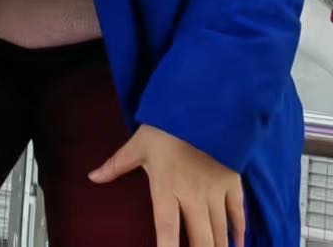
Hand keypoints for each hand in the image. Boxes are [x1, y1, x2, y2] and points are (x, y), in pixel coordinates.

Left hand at [90, 124, 244, 246]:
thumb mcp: (138, 144)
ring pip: (220, 231)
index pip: (166, 229)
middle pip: (201, 239)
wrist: (202, 100)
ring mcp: (215, 190)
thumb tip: (92, 177)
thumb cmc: (166, 124)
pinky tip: (238, 243)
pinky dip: (239, 230)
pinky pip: (238, 212)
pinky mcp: (232, 181)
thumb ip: (116, 165)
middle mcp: (192, 195)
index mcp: (166, 188)